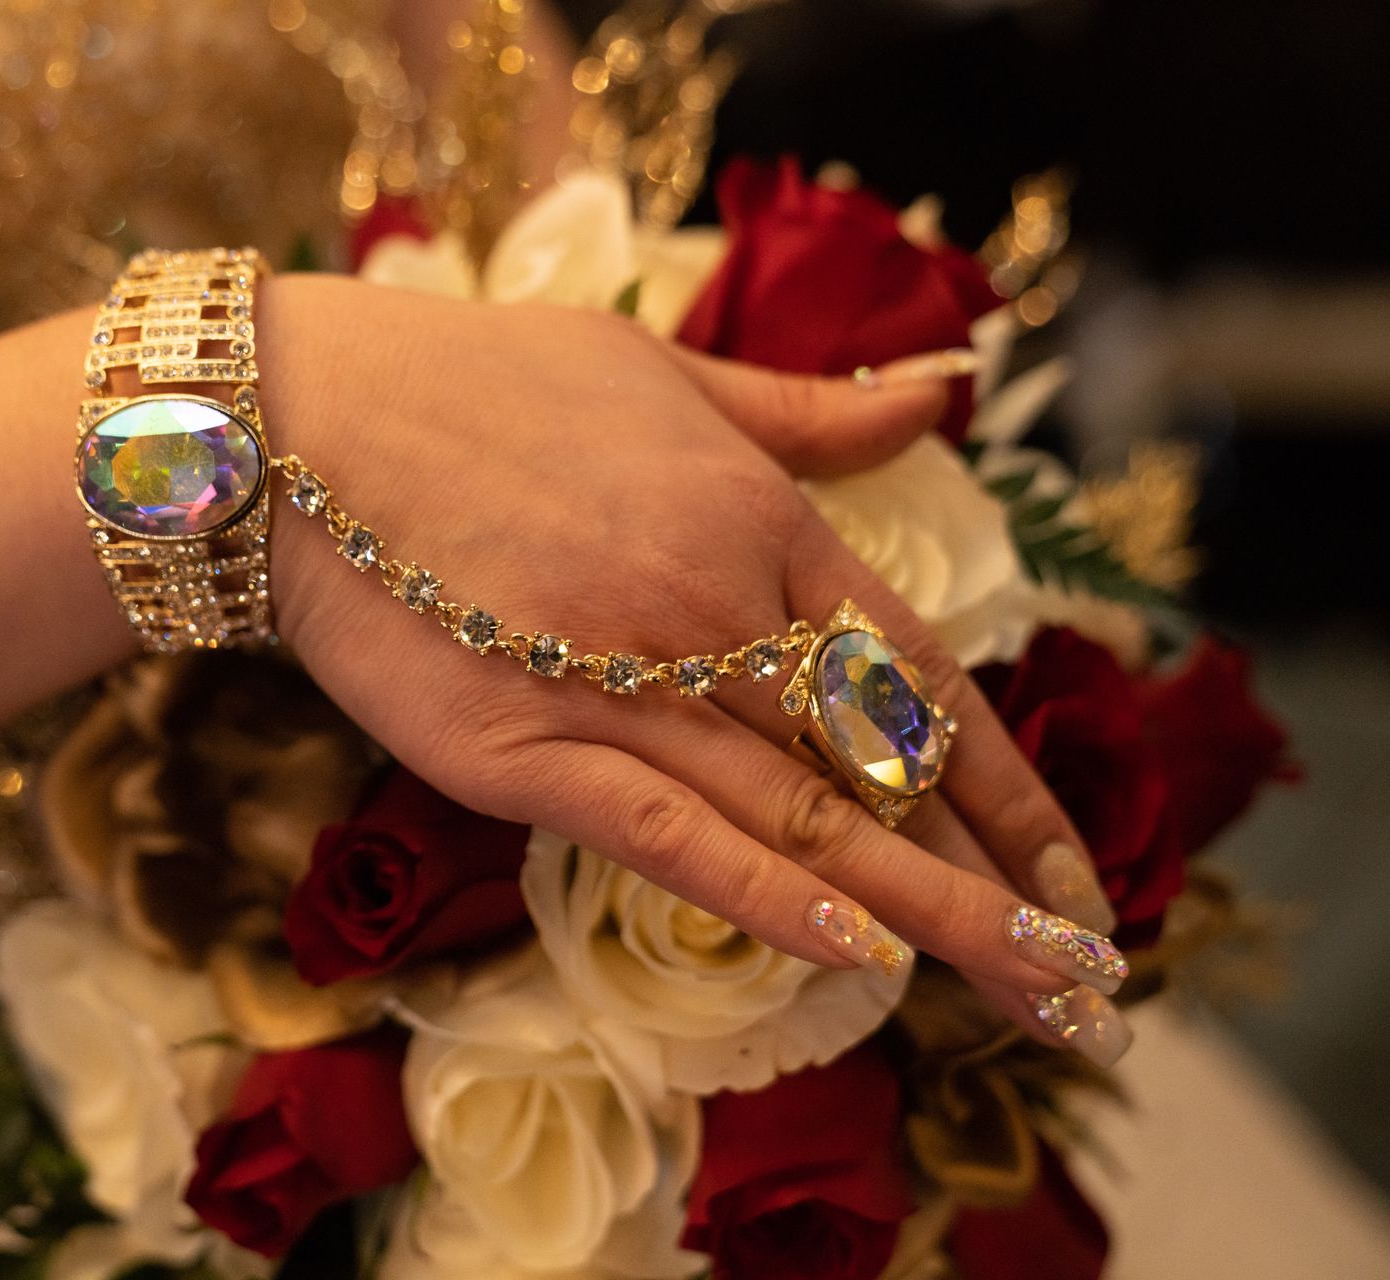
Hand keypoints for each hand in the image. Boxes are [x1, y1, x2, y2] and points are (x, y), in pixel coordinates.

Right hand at [259, 275, 1125, 1056]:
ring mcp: (620, 680)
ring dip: (931, 912)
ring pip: (803, 814)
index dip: (1009, 782)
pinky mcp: (522, 750)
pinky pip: (667, 835)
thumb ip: (807, 407)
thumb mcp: (662, 365)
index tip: (1070, 868)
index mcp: (761, 517)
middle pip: (886, 765)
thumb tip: (939, 391)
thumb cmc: (475, 384)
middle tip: (1093, 971)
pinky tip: (857, 951)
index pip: (923, 674)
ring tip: (1033, 995)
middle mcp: (715, 604)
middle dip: (998, 878)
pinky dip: (766, 893)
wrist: (296, 424)